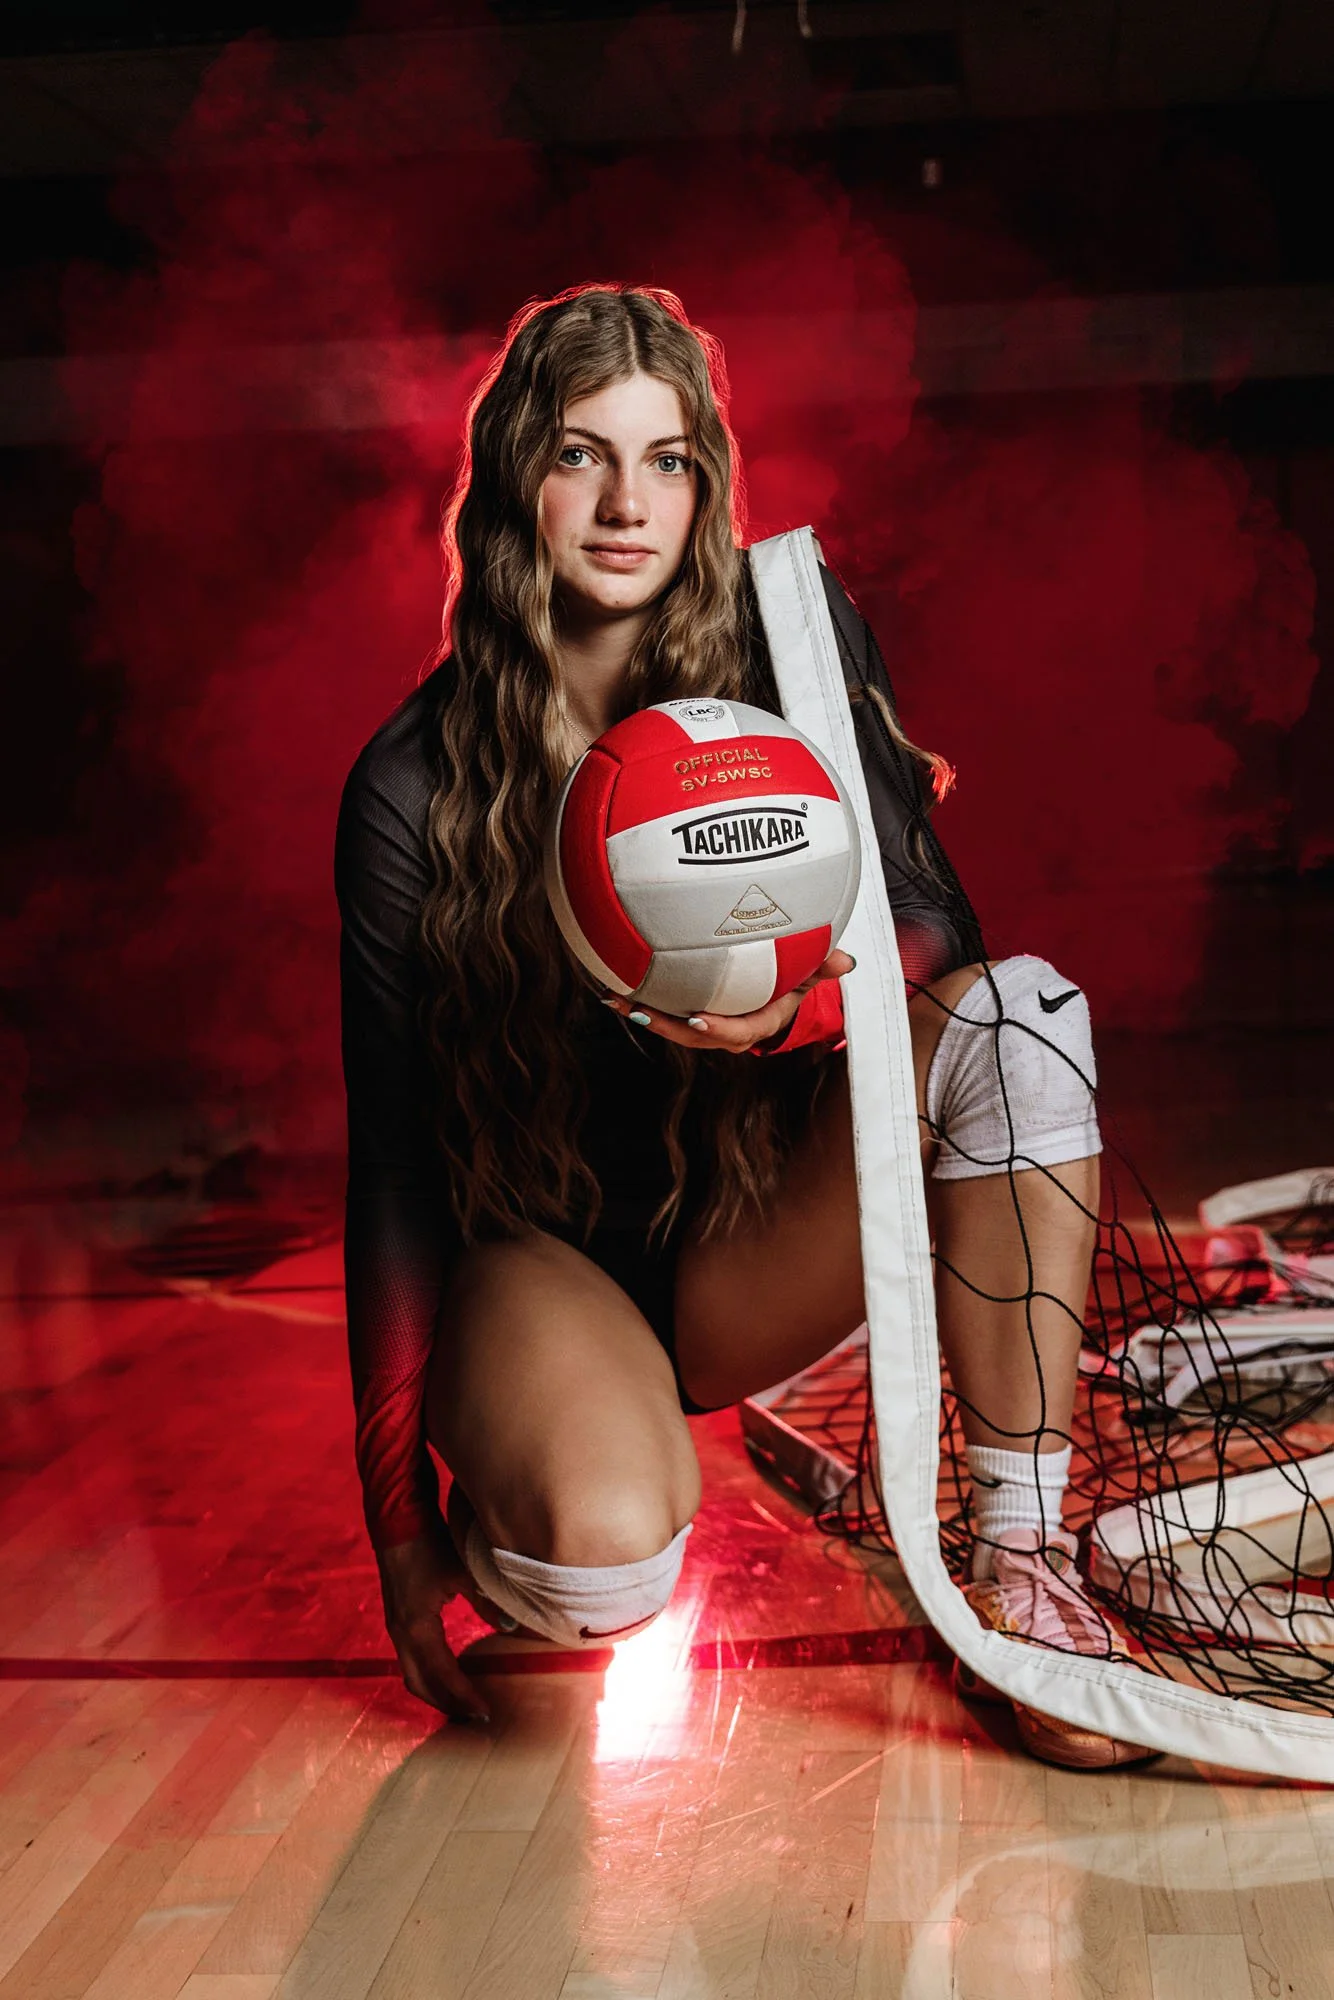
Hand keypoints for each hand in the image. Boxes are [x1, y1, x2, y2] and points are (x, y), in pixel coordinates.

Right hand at [376, 1534, 491, 1724]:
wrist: (398, 1521)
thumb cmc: (431, 1544)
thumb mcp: (464, 1572)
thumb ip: (487, 1602)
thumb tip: (513, 1629)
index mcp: (416, 1627)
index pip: (442, 1674)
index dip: (463, 1696)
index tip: (485, 1713)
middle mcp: (401, 1634)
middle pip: (420, 1685)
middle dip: (447, 1704)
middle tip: (475, 1718)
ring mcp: (396, 1627)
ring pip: (413, 1674)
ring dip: (436, 1692)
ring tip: (463, 1704)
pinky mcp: (397, 1619)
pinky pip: (412, 1660)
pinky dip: (430, 1675)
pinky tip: (449, 1675)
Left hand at [602, 948, 853, 1053]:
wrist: (780, 975)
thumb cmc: (797, 969)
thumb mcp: (813, 966)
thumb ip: (825, 964)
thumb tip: (846, 962)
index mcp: (760, 1021)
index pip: (741, 1032)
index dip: (720, 1029)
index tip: (698, 1018)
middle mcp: (730, 1026)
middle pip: (697, 1036)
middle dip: (667, 1027)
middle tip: (639, 1011)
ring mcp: (707, 1019)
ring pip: (674, 1025)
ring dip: (646, 1015)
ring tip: (617, 998)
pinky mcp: (689, 1007)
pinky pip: (667, 1007)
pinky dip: (643, 997)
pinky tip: (615, 980)